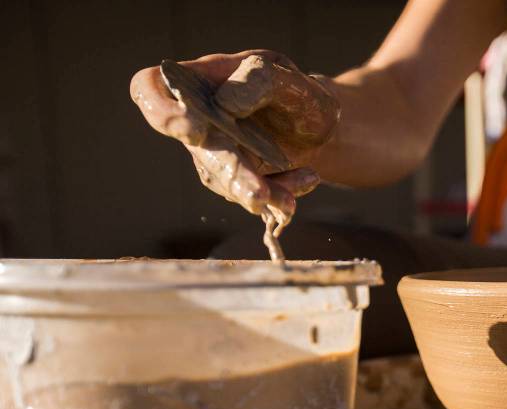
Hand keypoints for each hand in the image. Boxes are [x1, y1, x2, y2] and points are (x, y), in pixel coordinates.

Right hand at [130, 50, 340, 219]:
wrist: (321, 130)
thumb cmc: (297, 95)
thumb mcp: (290, 79)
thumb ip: (261, 80)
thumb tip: (226, 104)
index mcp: (200, 81)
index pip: (150, 88)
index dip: (160, 110)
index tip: (193, 131)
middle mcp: (199, 120)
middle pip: (200, 151)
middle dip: (233, 176)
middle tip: (259, 195)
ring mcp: (214, 154)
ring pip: (227, 182)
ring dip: (266, 190)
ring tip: (305, 183)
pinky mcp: (234, 182)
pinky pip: (251, 195)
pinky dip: (283, 193)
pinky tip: (308, 179)